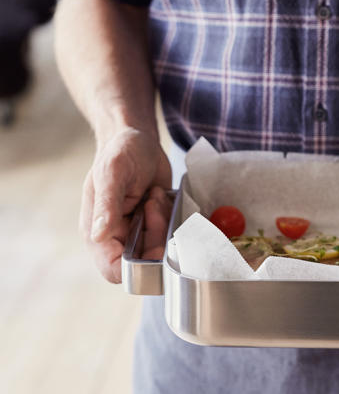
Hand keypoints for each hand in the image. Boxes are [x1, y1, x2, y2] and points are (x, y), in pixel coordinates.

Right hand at [79, 128, 171, 282]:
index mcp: (98, 231)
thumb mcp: (113, 173)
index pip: (115, 269)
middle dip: (156, 237)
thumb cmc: (120, 152)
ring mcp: (137, 230)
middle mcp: (117, 236)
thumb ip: (107, 204)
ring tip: (154, 196)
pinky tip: (161, 196)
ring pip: (159, 248)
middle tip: (154, 206)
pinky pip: (170, 233)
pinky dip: (171, 217)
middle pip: (143, 261)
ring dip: (164, 225)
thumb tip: (99, 236)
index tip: (151, 236)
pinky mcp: (154, 222)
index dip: (136, 264)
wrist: (139, 139)